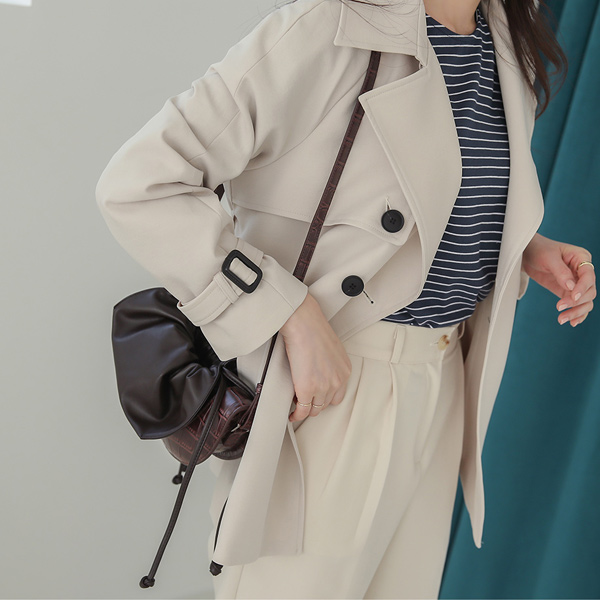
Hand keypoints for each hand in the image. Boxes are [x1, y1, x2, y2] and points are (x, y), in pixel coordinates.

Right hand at [280, 292, 351, 421]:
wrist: (303, 323)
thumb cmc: (313, 328)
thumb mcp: (330, 348)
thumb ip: (328, 363)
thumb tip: (317, 369)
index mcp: (345, 370)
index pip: (338, 395)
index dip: (325, 398)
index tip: (317, 398)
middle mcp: (337, 381)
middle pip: (326, 404)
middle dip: (315, 404)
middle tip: (304, 401)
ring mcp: (322, 387)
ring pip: (314, 409)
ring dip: (305, 409)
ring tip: (296, 407)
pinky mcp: (306, 389)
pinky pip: (302, 410)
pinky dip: (296, 415)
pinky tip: (292, 414)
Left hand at [522, 232, 595, 326]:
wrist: (527, 253)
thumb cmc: (539, 250)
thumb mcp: (548, 258)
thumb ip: (560, 272)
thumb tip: (571, 287)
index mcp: (581, 258)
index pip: (588, 276)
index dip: (582, 288)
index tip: (572, 297)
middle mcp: (582, 271)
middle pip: (589, 291)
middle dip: (577, 302)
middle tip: (559, 308)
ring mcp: (576, 283)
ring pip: (585, 301)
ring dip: (576, 312)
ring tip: (561, 320)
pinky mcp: (567, 291)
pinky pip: (577, 304)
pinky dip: (576, 314)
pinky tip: (571, 322)